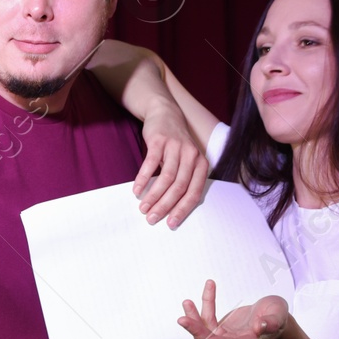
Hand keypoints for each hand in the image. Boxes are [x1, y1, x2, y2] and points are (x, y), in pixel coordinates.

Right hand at [133, 100, 208, 228]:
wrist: (166, 114)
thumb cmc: (176, 144)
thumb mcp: (187, 161)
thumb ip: (184, 180)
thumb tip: (173, 209)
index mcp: (201, 164)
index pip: (194, 192)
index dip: (182, 209)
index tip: (170, 223)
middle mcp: (192, 156)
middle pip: (179, 187)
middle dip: (165, 206)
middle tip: (152, 218)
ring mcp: (176, 147)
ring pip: (166, 177)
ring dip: (153, 195)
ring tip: (143, 208)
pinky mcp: (160, 141)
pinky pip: (151, 163)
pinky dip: (143, 179)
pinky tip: (136, 190)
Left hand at [179, 285, 289, 338]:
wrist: (271, 317)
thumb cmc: (276, 316)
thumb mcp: (279, 315)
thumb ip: (272, 322)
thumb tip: (261, 327)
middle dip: (197, 331)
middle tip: (183, 320)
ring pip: (204, 334)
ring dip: (193, 320)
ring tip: (187, 302)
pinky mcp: (218, 330)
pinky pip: (205, 321)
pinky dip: (199, 310)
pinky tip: (194, 299)